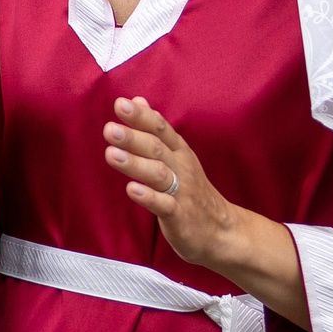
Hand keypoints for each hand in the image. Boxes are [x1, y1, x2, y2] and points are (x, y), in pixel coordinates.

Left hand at [103, 96, 309, 326]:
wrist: (222, 231)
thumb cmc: (191, 191)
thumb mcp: (176, 155)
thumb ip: (155, 130)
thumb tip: (137, 100)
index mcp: (179, 152)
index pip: (160, 129)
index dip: (141, 117)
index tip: (121, 104)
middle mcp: (181, 168)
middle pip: (157, 149)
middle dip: (133, 138)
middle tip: (110, 129)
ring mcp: (181, 192)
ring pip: (158, 174)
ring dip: (135, 164)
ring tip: (112, 154)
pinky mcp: (180, 216)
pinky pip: (164, 204)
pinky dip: (148, 197)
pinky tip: (131, 189)